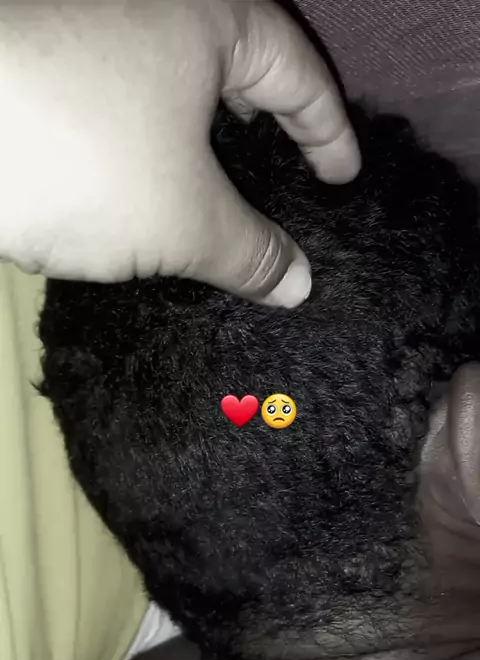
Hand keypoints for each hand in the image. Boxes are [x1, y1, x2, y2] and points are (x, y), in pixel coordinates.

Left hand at [0, 0, 359, 305]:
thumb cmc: (80, 158)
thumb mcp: (183, 219)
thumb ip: (251, 252)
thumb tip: (297, 284)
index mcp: (210, 16)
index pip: (299, 76)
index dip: (330, 136)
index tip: (344, 183)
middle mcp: (150, 5)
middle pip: (234, 73)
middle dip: (263, 138)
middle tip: (284, 192)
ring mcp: (90, 28)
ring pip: (168, 91)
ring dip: (195, 151)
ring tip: (213, 210)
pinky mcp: (42, 62)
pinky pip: (117, 106)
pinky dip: (140, 152)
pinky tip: (136, 197)